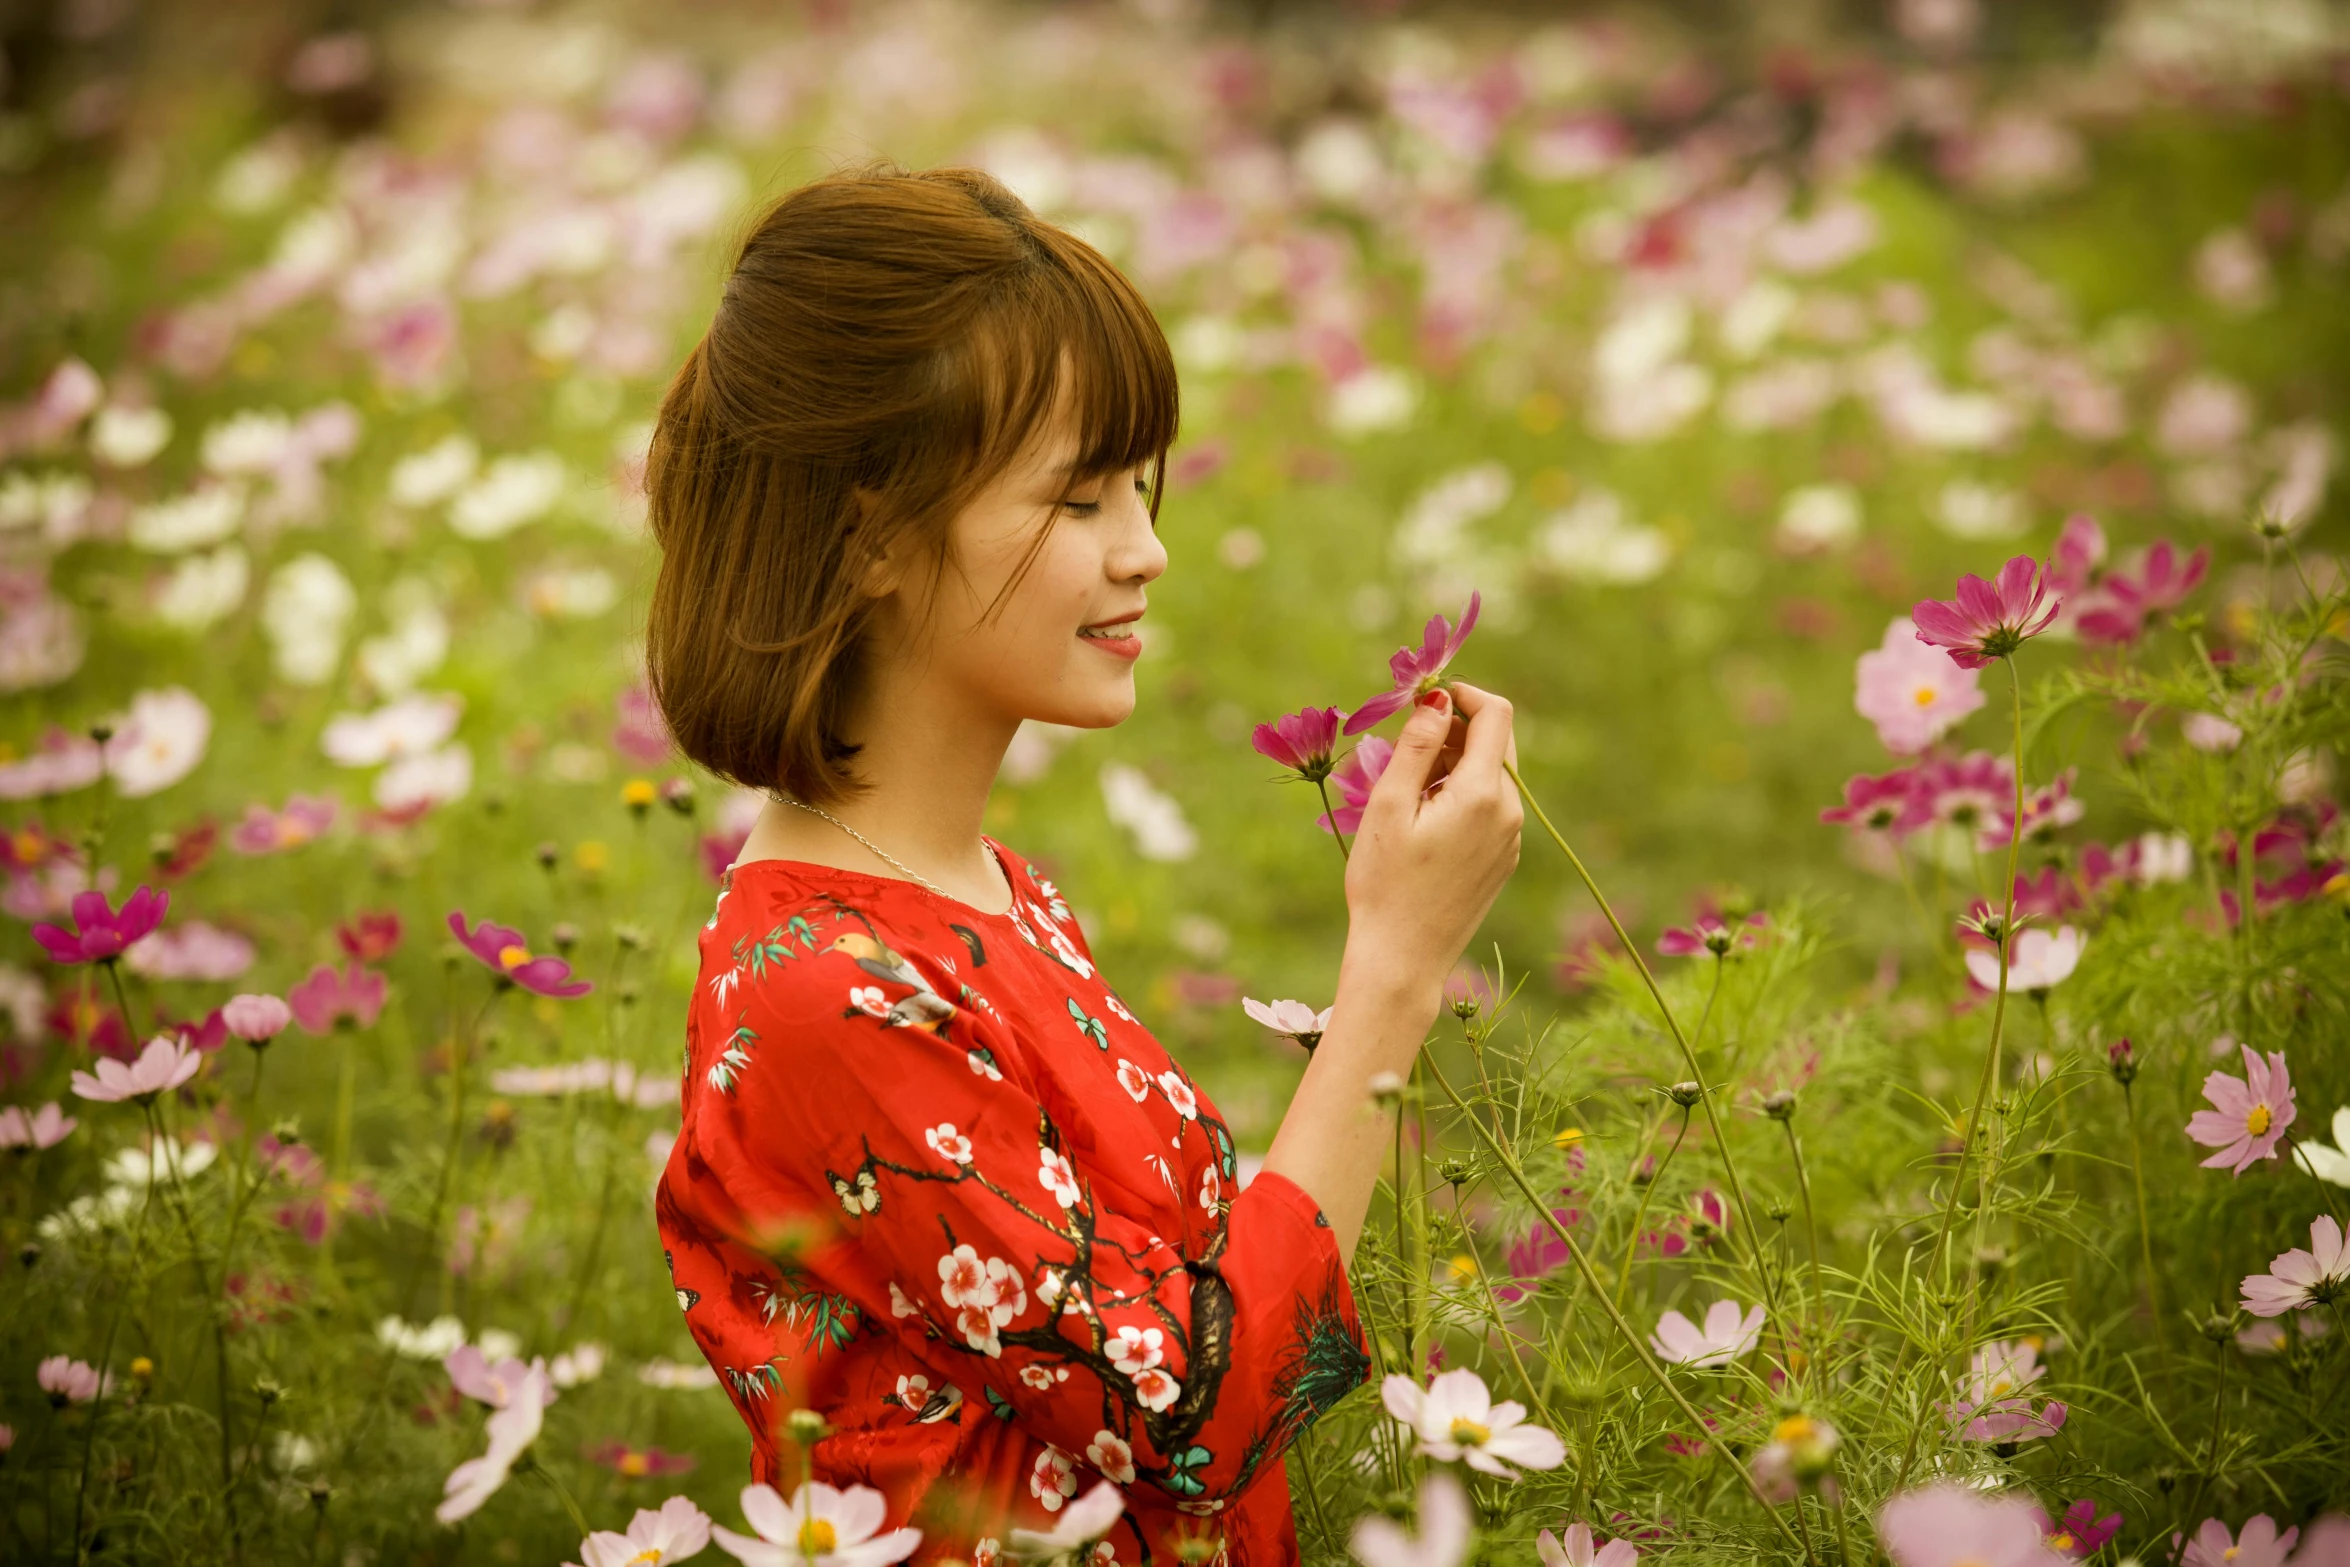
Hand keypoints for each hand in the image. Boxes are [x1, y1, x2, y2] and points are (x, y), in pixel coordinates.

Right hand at [1340, 681, 1521, 1005]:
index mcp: (1484, 794)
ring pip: (1493, 774)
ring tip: (1407, 790)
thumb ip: (1416, 745)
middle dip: (1455, 728)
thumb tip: (1438, 699)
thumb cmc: (1384, 885)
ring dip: (1455, 762)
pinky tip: (1424, 820)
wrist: (1402, 960)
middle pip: (1498, 741)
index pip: (1496, 714)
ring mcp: (1510, 838)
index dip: (1462, 695)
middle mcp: (1509, 813)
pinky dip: (1462, 793)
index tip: (1423, 701)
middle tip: (1406, 747)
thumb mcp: (1389, 806)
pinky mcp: (1502, 859)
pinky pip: (1491, 806)